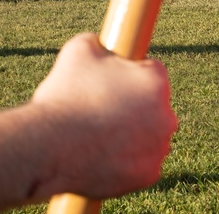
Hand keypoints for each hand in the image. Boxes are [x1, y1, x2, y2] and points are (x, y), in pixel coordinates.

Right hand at [30, 34, 175, 199]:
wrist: (52, 144)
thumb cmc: (65, 95)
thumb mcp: (77, 50)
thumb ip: (98, 43)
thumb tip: (102, 44)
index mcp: (154, 82)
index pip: (151, 70)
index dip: (128, 72)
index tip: (110, 79)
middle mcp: (167, 116)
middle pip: (151, 104)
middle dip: (130, 104)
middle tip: (97, 105)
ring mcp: (159, 148)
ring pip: (146, 134)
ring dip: (128, 131)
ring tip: (91, 129)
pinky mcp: (148, 175)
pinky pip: (138, 161)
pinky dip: (122, 157)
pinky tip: (96, 151)